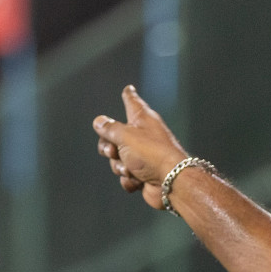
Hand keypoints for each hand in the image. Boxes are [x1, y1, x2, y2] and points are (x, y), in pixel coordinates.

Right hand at [93, 85, 189, 209]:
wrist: (171, 182)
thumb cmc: (151, 154)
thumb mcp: (124, 136)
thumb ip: (109, 129)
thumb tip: (99, 121)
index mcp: (142, 119)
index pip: (132, 102)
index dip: (128, 95)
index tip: (128, 89)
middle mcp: (144, 136)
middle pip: (114, 137)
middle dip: (108, 147)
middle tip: (113, 152)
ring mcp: (144, 156)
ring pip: (117, 160)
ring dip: (120, 167)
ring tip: (130, 169)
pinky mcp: (144, 174)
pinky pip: (126, 176)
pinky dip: (129, 180)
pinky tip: (138, 181)